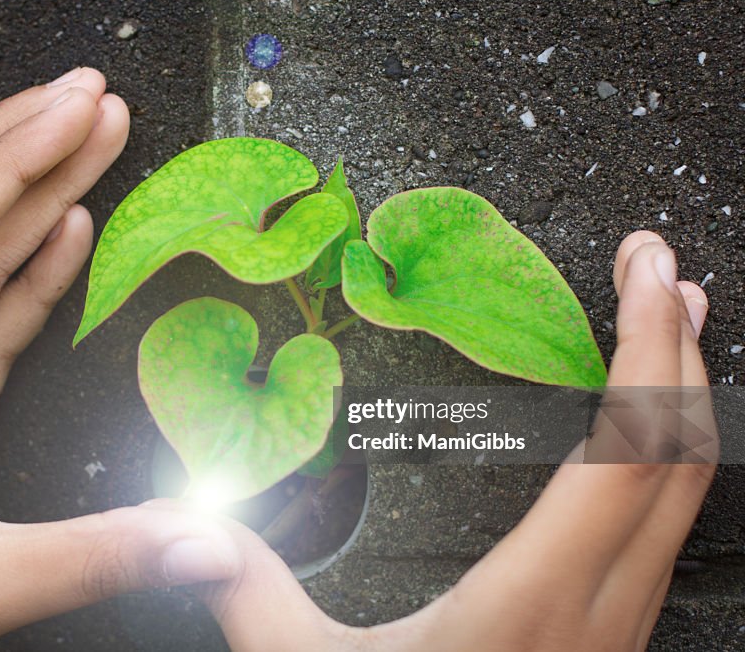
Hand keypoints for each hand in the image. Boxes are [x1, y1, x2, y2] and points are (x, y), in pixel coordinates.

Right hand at [201, 232, 715, 650]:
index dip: (644, 349)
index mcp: (533, 598)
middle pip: (677, 455)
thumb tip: (192, 523)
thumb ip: (250, 594)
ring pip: (684, 491)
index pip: (628, 448)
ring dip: (682, 395)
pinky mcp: (612, 634)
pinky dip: (667, 450)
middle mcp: (600, 606)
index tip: (644, 272)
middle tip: (658, 262)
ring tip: (669, 317)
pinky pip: (663, 524)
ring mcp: (618, 625)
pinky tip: (642, 432)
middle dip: (675, 345)